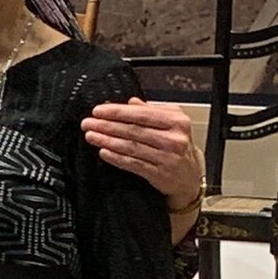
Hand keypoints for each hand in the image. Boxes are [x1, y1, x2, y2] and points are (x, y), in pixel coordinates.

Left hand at [81, 98, 203, 221]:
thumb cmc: (177, 146)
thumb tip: (131, 102)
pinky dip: (116, 158)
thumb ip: (151, 111)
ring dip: (107, 141)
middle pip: (134, 130)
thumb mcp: (172, 123)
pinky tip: (103, 152)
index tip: (98, 110)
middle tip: (88, 123)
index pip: (142, 114)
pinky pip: (133, 163)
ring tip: (91, 136)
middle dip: (107, 125)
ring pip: (131, 146)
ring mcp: (167, 157)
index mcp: (176, 121)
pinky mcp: (160, 173)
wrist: (189, 176)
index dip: (118, 112)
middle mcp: (174, 138)